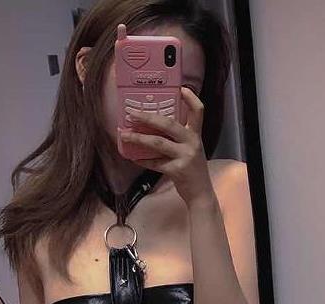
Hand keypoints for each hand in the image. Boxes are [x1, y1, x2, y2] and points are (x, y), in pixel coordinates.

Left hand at [119, 86, 215, 206]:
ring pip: (158, 143)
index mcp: (196, 135)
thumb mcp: (191, 150)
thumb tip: (153, 128)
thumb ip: (178, 139)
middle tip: (131, 113)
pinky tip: (132, 157)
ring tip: (124, 134)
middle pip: (169, 124)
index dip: (191, 99)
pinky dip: (142, 160)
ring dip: (139, 138)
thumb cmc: (192, 170)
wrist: (200, 193)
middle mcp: (192, 143)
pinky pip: (155, 163)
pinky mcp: (177, 170)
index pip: (198, 112)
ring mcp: (185, 156)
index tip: (181, 88)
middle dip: (147, 117)